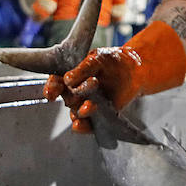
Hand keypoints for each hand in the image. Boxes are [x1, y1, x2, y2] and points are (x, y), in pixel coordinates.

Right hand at [47, 20, 185, 132]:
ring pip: (76, 112)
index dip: (52, 88)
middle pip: (67, 99)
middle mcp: (75, 92)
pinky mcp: (98, 116)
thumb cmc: (112, 61)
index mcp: (70, 76)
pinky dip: (82, 126)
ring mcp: (86, 104)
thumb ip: (83, 69)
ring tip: (89, 106)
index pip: (56, 83)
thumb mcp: (97, 59)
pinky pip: (87, 125)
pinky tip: (79, 125)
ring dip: (80, 111)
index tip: (51, 93)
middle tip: (81, 90)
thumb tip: (67, 80)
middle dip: (72, 96)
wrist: (133, 70)